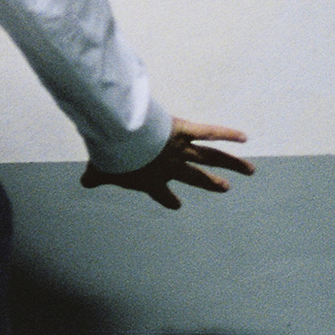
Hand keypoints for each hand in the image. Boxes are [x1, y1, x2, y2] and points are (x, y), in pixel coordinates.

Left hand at [81, 118, 252, 212]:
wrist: (121, 142)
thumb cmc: (111, 158)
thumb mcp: (99, 170)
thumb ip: (93, 177)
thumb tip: (83, 182)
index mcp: (152, 180)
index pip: (162, 193)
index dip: (168, 199)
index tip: (176, 204)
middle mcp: (171, 167)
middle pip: (196, 177)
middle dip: (211, 182)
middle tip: (225, 187)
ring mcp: (180, 150)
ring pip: (211, 157)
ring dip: (232, 163)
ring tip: (250, 170)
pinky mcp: (184, 130)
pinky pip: (209, 132)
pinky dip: (227, 134)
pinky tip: (244, 137)